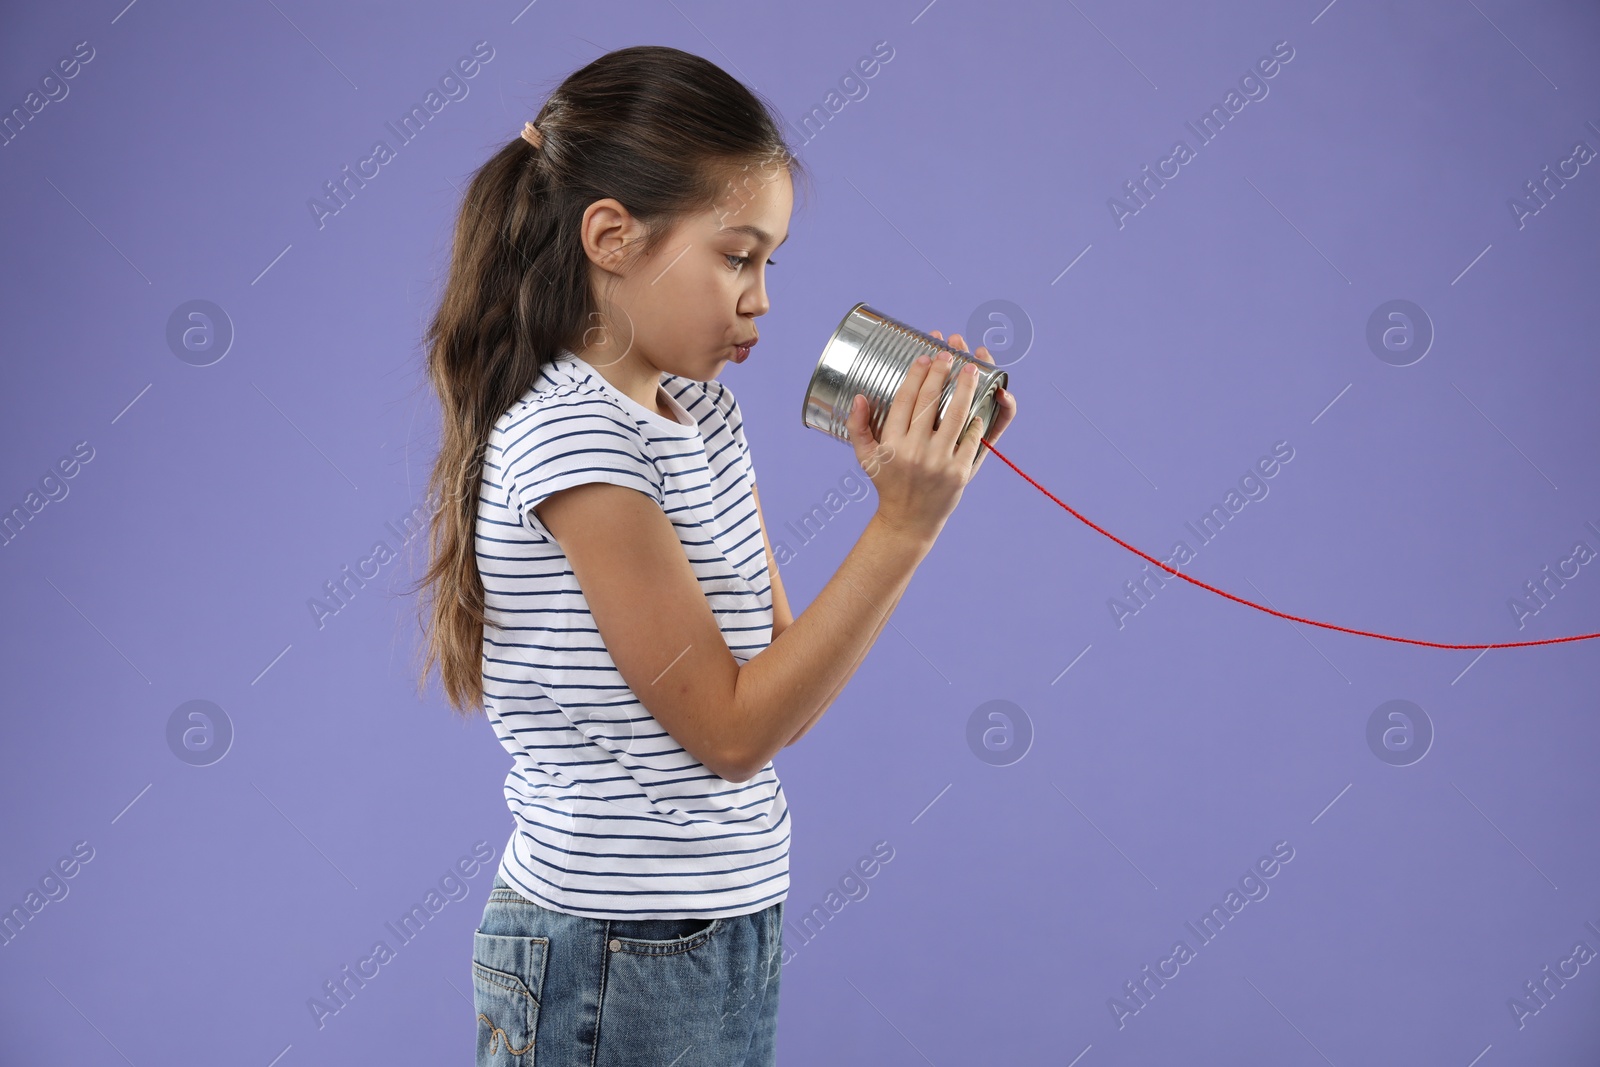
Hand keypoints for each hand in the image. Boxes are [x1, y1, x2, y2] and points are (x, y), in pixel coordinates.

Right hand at [845, 330, 1017, 541]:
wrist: (908, 521)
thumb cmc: (888, 483)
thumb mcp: (865, 457)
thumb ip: (857, 427)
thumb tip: (858, 397)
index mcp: (891, 445)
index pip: (905, 401)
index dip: (916, 375)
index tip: (924, 357)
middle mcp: (914, 452)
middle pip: (931, 402)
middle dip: (942, 373)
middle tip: (949, 353)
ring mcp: (939, 462)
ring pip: (956, 415)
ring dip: (966, 387)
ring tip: (972, 368)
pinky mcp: (959, 472)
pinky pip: (972, 439)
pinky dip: (978, 419)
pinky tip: (982, 402)